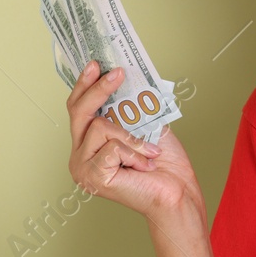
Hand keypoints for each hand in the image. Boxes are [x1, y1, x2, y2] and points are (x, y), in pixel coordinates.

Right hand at [66, 61, 202, 218]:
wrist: (177, 192)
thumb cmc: (162, 163)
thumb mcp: (143, 125)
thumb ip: (126, 108)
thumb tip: (120, 75)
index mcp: (88, 145)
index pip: (78, 109)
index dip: (85, 85)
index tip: (95, 64)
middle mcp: (79, 157)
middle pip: (79, 112)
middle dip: (99, 89)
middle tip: (118, 73)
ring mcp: (82, 168)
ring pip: (100, 127)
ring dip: (132, 138)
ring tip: (149, 153)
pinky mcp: (92, 177)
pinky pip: (112, 147)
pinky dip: (134, 153)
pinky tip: (144, 166)